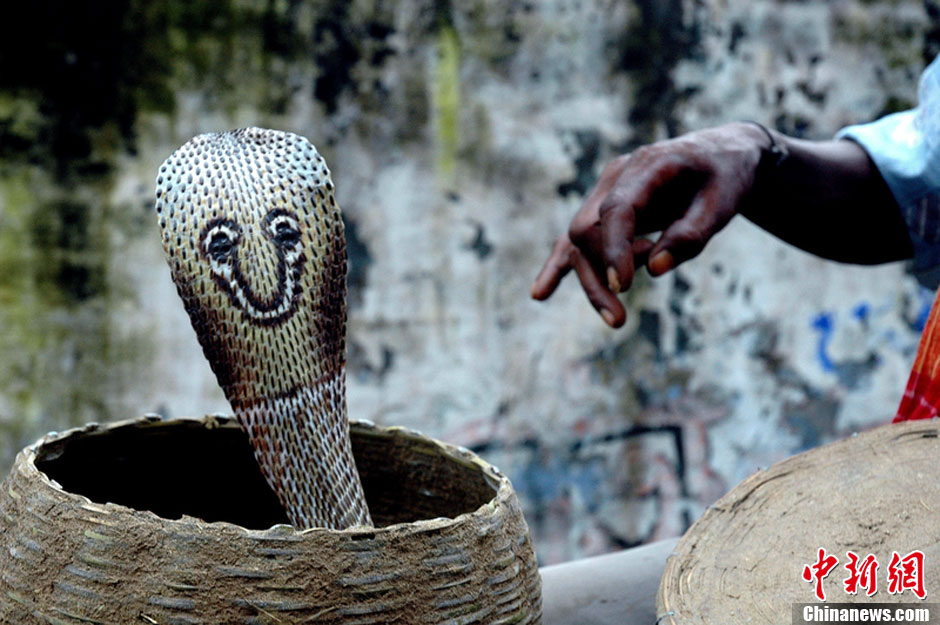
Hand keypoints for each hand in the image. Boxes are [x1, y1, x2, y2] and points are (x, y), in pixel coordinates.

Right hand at [531, 122, 767, 326]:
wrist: (724, 155)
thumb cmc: (726, 176)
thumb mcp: (723, 203)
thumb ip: (690, 235)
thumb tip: (654, 269)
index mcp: (648, 165)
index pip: (616, 210)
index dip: (614, 249)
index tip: (621, 287)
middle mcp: (618, 177)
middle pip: (587, 229)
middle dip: (598, 275)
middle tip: (619, 319)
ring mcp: (606, 193)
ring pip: (578, 240)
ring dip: (590, 280)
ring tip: (616, 320)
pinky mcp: (606, 211)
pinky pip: (576, 240)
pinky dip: (559, 266)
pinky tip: (540, 293)